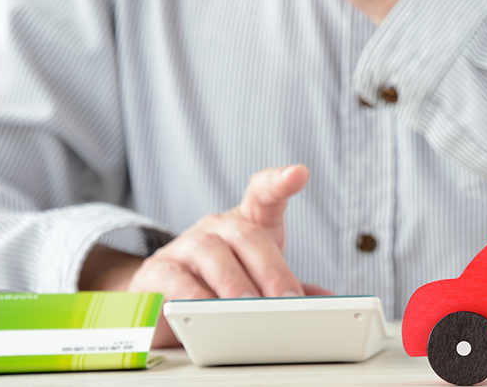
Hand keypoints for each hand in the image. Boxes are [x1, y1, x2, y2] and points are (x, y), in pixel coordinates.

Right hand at [85, 164, 332, 347]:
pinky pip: (177, 280)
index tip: (298, 174)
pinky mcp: (158, 271)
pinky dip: (194, 297)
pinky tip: (206, 313)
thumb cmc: (219, 286)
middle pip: (247, 235)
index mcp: (245, 224)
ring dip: (234, 285)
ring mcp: (185, 245)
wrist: (165, 302)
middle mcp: (216, 228)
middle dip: (271, 270)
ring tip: (249, 309)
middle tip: (288, 300)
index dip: (280, 181)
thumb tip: (328, 302)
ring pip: (212, 254)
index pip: (263, 193)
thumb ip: (290, 288)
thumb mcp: (259, 283)